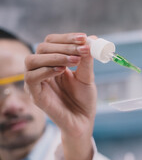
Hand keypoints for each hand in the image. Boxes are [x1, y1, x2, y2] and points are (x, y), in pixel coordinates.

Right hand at [24, 33, 95, 159]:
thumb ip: (87, 59)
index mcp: (54, 62)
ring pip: (32, 60)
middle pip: (42, 48)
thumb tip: (91, 39)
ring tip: (74, 60)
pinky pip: (31, 78)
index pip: (52, 42)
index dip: (67, 38)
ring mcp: (37, 82)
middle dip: (64, 46)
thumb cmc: (84, 99)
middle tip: (82, 49)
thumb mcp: (87, 76)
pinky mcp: (35, 95)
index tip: (84, 38)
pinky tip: (62, 71)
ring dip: (54, 56)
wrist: (84, 121)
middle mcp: (42, 70)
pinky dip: (45, 70)